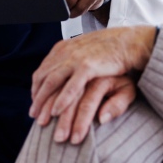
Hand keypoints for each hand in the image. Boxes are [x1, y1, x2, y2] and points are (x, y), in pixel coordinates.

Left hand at [29, 26, 156, 132]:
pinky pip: (70, 87)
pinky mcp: (88, 66)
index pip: (43, 70)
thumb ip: (71, 60)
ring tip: (42, 121)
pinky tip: (56, 112)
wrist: (129, 42)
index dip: (36, 88)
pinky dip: (61, 100)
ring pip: (53, 84)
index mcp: (63, 48)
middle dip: (37, 99)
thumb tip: (59, 71)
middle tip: (33, 116)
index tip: (35, 103)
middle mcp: (66, 52)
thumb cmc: (110, 50)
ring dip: (45, 104)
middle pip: (44, 79)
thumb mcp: (85, 52)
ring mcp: (75, 58)